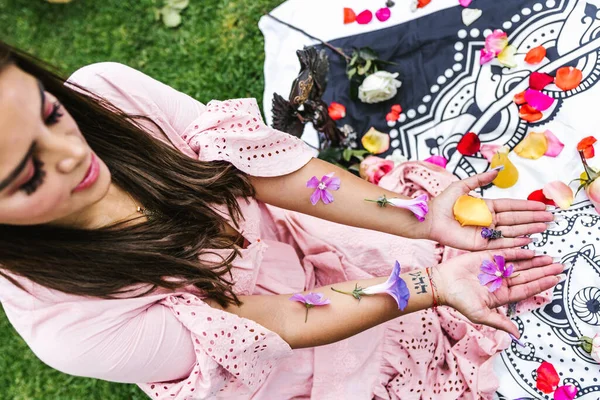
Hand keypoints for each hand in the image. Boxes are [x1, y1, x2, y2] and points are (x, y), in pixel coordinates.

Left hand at [423, 169, 553, 250]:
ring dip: (528, 229)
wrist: (430, 218)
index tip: (542, 206)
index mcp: (486, 207)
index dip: (527, 206)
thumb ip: (480, 179)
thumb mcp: (462, 186)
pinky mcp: (480, 244)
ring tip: (544, 227)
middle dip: (533, 218)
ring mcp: (486, 233)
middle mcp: (489, 221)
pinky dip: (514, 243)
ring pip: (511, 231)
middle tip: (551, 218)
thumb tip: (497, 170)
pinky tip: (528, 241)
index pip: (511, 206)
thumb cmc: (442, 203)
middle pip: (516, 219)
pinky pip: (500, 244)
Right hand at [434, 248, 562, 335]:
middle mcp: (501, 281)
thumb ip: (500, 322)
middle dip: (544, 271)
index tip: (556, 279)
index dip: (542, 284)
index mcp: (502, 295)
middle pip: (527, 276)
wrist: (442, 283)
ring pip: (520, 264)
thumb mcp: (481, 315)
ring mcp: (495, 268)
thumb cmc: (459, 300)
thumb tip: (518, 335)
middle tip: (560, 265)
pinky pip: (506, 253)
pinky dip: (519, 252)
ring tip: (550, 257)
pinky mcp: (487, 256)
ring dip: (535, 261)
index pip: (527, 289)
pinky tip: (531, 251)